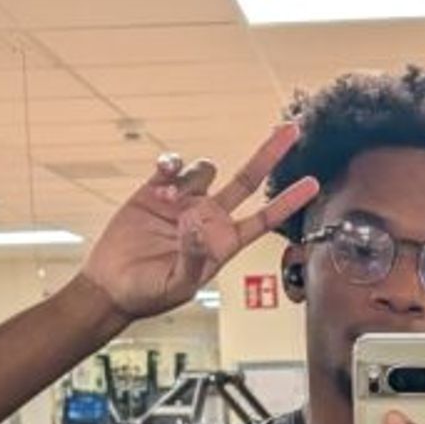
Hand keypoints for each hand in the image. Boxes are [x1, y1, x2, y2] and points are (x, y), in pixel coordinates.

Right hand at [79, 121, 318, 321]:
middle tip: (290, 129)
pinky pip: (171, 166)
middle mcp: (208, 217)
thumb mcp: (177, 286)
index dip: (288, 200)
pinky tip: (162, 177)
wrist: (111, 286)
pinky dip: (170, 166)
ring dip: (191, 178)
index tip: (313, 183)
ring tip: (167, 201)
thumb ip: (195, 257)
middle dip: (268, 154)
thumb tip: (201, 226)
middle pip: (247, 180)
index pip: (264, 219)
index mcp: (222, 242)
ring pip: (204, 170)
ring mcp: (184, 201)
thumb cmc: (148, 294)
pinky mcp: (155, 190)